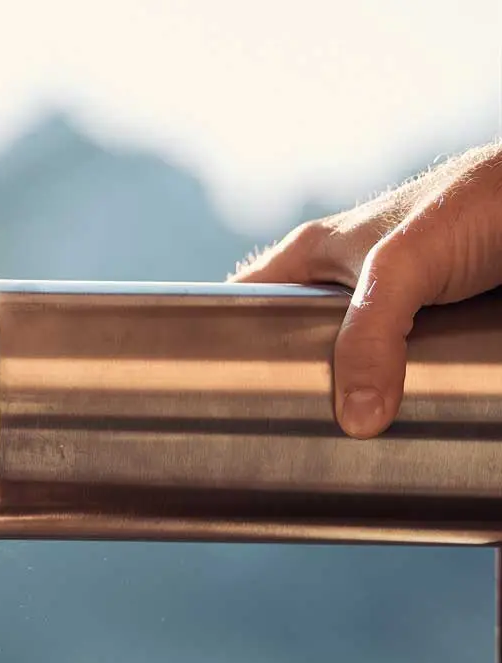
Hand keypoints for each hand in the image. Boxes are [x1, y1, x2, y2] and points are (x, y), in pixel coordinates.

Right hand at [230, 140, 501, 437]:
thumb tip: (354, 417)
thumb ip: (370, 335)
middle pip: (293, 349)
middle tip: (288, 430)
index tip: (210, 389)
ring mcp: (388, 309)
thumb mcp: (401, 266)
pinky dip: (396, 399)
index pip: (240, 303)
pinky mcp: (429, 330)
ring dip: (352, 399)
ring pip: (348, 368)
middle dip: (292, 388)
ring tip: (342, 440)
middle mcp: (344, 284)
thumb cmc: (474, 201)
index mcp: (312, 257)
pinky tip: (395, 424)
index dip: (219, 341)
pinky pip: (396, 375)